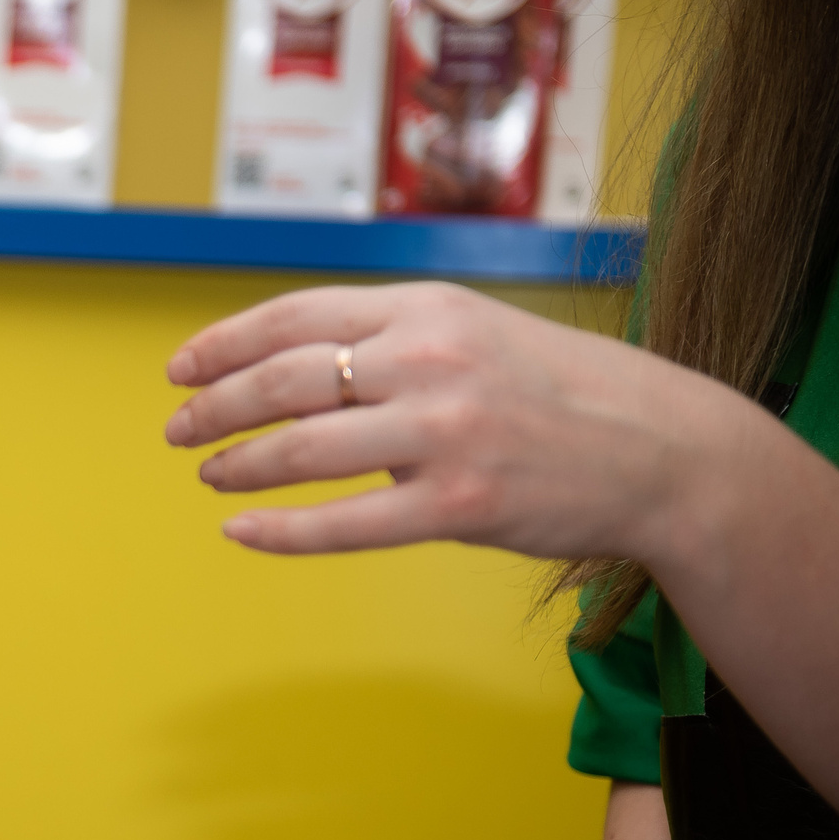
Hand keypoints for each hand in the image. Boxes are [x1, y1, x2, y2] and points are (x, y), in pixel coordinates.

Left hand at [161, 281, 776, 563]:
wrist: (662, 449)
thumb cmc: (557, 392)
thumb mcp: (474, 333)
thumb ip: (388, 343)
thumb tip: (285, 373)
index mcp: (428, 307)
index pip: (295, 317)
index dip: (223, 345)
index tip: (179, 370)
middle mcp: (430, 361)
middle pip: (283, 380)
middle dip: (214, 408)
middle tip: (177, 432)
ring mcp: (443, 434)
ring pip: (302, 450)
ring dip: (238, 465)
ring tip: (211, 475)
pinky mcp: (457, 504)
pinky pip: (342, 524)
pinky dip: (279, 532)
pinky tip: (242, 532)